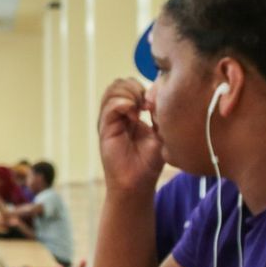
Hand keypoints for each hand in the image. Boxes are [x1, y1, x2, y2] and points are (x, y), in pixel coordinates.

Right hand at [97, 77, 164, 194]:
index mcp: (127, 113)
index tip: (154, 103)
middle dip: (135, 87)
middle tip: (147, 104)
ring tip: (140, 109)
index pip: (129, 85)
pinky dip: (123, 104)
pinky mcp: (105, 129)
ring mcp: (109, 120)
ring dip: (129, 94)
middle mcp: (116, 114)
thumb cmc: (149, 161)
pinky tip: (134, 116)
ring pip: (113, 90)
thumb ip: (159, 113)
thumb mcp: (161, 133)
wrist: (138, 183)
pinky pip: (110, 107)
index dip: (142, 87)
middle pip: (119, 83)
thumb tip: (159, 94)